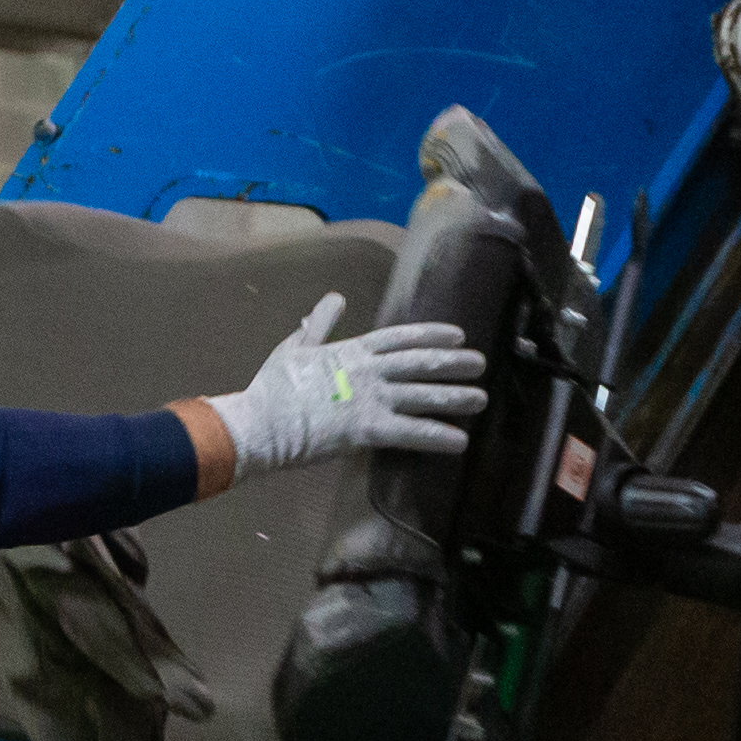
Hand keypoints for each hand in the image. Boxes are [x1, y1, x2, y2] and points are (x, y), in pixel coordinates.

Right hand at [201, 295, 487, 475]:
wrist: (259, 422)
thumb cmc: (273, 389)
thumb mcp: (294, 347)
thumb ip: (318, 324)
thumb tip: (333, 298)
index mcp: (352, 351)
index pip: (400, 338)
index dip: (431, 335)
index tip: (457, 335)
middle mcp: (368, 371)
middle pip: (420, 363)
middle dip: (453, 362)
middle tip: (481, 364)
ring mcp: (370, 399)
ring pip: (423, 395)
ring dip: (455, 396)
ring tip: (481, 399)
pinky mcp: (368, 429)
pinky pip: (410, 432)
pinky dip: (437, 436)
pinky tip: (460, 441)